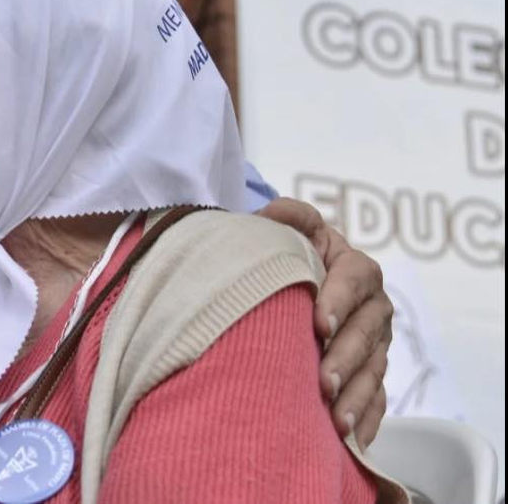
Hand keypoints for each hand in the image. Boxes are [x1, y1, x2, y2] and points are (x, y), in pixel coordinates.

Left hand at [257, 197, 391, 448]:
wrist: (294, 282)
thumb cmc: (289, 256)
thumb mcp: (286, 231)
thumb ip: (286, 218)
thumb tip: (274, 213)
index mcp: (355, 268)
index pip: (354, 281)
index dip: (338, 301)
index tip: (318, 324)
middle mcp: (373, 307)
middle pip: (366, 333)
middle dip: (345, 359)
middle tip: (322, 382)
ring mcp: (376, 344)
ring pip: (373, 371)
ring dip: (355, 397)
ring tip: (335, 419)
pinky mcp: (371, 375)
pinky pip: (376, 401)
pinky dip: (366, 420)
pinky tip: (350, 439)